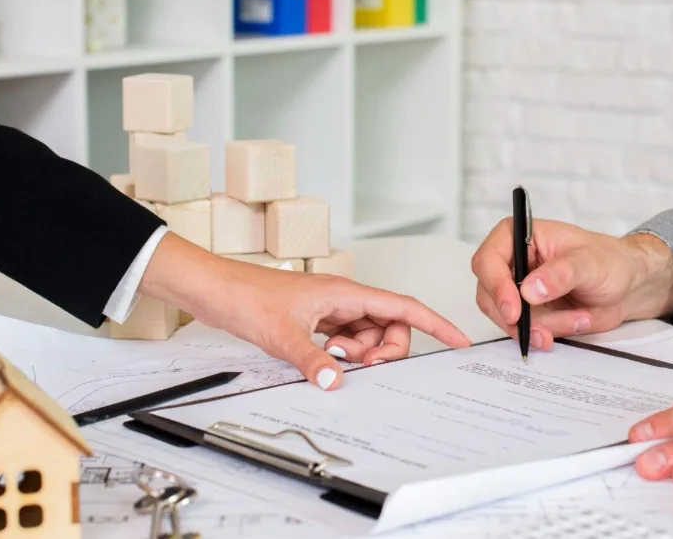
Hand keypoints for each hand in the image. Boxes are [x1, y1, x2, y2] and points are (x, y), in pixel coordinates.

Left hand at [142, 234, 471, 389]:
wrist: (216, 289)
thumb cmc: (247, 297)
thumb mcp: (282, 335)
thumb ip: (313, 361)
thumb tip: (336, 382)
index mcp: (346, 293)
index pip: (403, 307)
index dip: (435, 323)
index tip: (457, 340)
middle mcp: (344, 299)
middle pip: (389, 325)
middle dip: (385, 350)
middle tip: (361, 366)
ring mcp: (331, 309)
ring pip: (367, 336)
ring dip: (359, 354)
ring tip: (330, 358)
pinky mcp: (316, 320)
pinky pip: (345, 340)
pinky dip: (342, 354)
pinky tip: (322, 359)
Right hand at [470, 218, 672, 350]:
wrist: (627, 285)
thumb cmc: (609, 261)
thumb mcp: (590, 263)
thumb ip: (560, 274)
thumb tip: (529, 290)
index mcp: (519, 235)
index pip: (488, 259)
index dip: (495, 285)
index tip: (514, 310)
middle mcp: (512, 262)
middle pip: (488, 293)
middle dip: (515, 317)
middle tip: (538, 333)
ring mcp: (517, 289)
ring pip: (504, 317)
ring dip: (535, 327)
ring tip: (572, 324)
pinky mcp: (527, 312)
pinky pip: (522, 330)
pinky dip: (542, 335)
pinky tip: (567, 328)